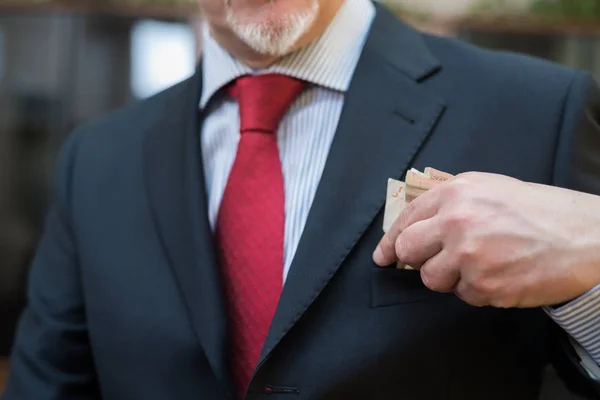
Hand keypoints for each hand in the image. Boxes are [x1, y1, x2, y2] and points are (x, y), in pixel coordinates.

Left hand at [373, 172, 599, 307]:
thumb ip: (449, 203)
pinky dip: (477, 290)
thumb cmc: (539, 211)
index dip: (390, 241)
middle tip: (437, 260)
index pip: (406, 220)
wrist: (584, 237)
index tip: (382, 256)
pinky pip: (462, 295)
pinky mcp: (483, 286)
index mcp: (455, 193)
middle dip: (416, 260)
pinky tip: (500, 274)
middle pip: (407, 252)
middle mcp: (456, 222)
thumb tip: (417, 226)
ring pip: (431, 279)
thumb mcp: (489, 188)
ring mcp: (469, 256)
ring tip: (480, 264)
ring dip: (449, 277)